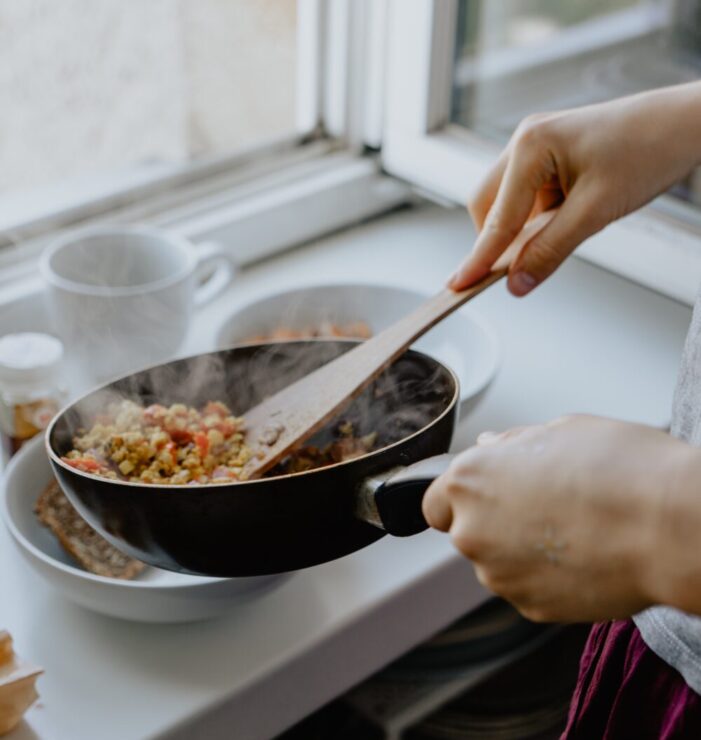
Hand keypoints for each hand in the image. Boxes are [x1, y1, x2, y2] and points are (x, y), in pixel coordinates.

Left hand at [422, 415, 698, 621]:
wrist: (668, 525)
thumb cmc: (619, 468)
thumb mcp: (561, 430)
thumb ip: (513, 444)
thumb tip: (492, 447)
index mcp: (469, 480)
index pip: (435, 502)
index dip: (461, 498)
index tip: (487, 494)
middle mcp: (472, 531)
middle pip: (467, 532)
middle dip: (495, 521)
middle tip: (544, 506)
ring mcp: (499, 575)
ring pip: (497, 563)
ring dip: (521, 551)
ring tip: (573, 529)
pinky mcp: (531, 607)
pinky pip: (527, 588)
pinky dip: (546, 577)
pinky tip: (583, 555)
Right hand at [450, 82, 700, 295]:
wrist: (687, 123)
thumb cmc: (649, 150)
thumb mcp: (596, 211)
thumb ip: (550, 250)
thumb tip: (517, 282)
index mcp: (531, 146)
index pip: (496, 218)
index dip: (479, 258)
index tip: (458, 285)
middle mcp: (526, 141)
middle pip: (487, 206)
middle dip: (497, 240)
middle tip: (512, 271)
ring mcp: (536, 147)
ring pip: (506, 203)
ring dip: (522, 229)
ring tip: (563, 233)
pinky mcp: (550, 157)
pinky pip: (527, 197)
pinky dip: (538, 218)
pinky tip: (567, 220)